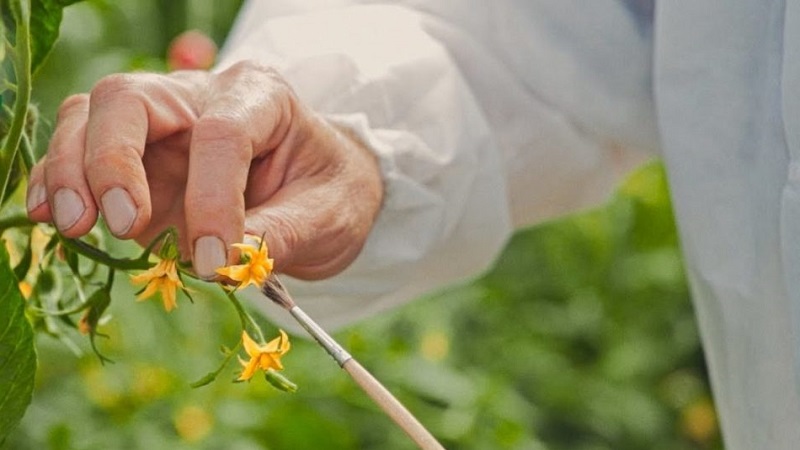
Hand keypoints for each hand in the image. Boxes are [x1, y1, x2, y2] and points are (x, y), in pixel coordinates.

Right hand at [26, 61, 383, 279]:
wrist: (322, 192)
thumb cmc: (330, 193)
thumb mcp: (329, 216)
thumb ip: (283, 234)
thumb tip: (224, 260)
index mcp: (262, 97)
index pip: (221, 132)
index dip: (212, 197)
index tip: (215, 259)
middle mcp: (201, 98)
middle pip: (131, 100)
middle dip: (114, 160)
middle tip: (123, 223)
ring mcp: (161, 125)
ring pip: (90, 117)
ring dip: (73, 170)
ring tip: (74, 225)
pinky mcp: (137, 158)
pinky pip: (80, 151)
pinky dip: (59, 180)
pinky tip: (52, 215)